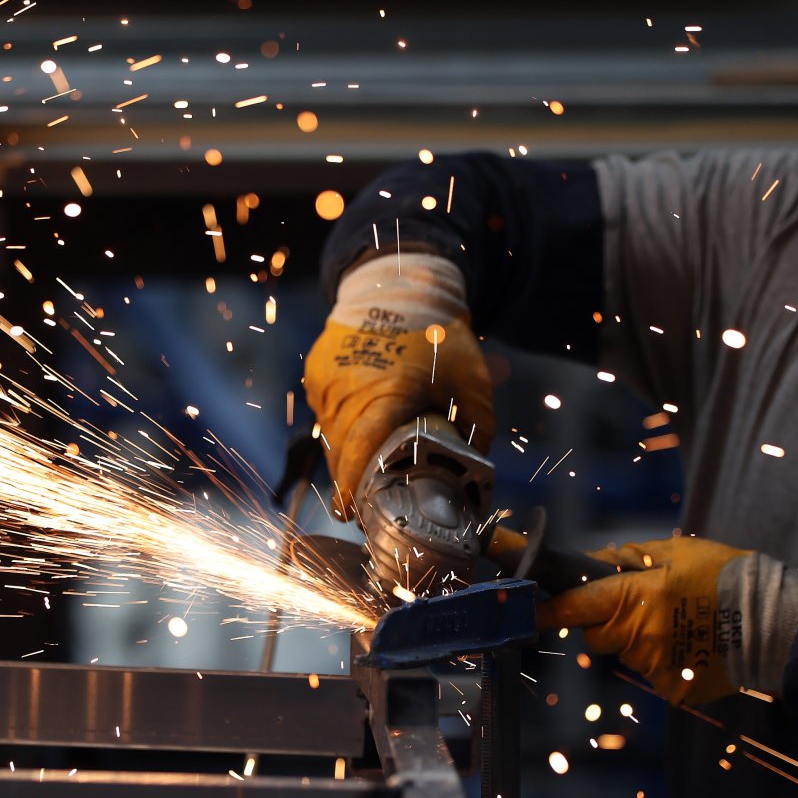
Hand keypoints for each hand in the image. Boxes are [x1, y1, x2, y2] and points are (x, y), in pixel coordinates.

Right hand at [304, 253, 493, 517]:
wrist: (400, 285)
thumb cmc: (439, 335)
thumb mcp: (471, 383)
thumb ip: (478, 430)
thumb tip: (480, 472)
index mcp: (387, 394)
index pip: (361, 452)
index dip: (352, 487)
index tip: (351, 512)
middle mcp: (349, 389)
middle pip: (341, 452)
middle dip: (349, 480)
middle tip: (360, 503)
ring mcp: (328, 380)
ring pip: (329, 435)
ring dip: (343, 454)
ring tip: (360, 469)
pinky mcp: (316, 371)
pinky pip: (324, 413)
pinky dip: (337, 427)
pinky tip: (355, 431)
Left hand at [539, 536, 751, 706]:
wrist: (775, 622)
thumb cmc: (728, 577)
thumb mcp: (679, 552)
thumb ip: (633, 557)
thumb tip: (598, 561)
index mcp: (636, 597)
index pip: (575, 606)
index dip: (548, 609)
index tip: (529, 609)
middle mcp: (639, 635)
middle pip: (597, 635)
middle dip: (608, 622)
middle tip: (644, 608)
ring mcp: (655, 666)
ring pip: (627, 654)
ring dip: (642, 641)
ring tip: (682, 625)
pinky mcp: (672, 690)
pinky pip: (655, 674)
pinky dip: (668, 662)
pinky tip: (695, 647)